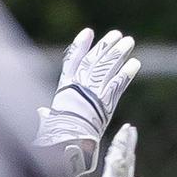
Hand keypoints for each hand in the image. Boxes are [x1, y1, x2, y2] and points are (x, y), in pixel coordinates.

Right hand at [33, 28, 139, 176]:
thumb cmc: (55, 136)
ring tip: (129, 41)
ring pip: (107, 68)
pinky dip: (126, 73)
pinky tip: (135, 63)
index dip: (80, 46)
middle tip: (118, 34)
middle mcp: (78, 87)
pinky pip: (117, 84)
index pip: (71, 61)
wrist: (65, 144)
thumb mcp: (50, 122)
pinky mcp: (105, 103)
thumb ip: (48, 115)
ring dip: (119, 54)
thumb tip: (41, 114)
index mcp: (64, 88)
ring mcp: (92, 93)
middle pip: (94, 60)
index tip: (88, 32)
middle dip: (106, 46)